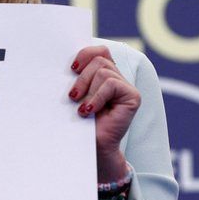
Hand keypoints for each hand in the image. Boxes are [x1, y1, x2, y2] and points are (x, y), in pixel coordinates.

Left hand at [68, 46, 139, 182]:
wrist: (91, 148)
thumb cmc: (80, 123)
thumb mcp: (76, 95)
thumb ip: (77, 77)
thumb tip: (66, 62)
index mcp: (104, 74)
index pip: (99, 51)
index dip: (85, 54)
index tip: (71, 68)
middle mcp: (117, 78)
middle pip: (99, 59)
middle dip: (82, 78)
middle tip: (72, 97)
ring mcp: (126, 87)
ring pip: (103, 71)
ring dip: (88, 90)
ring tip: (82, 109)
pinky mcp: (132, 96)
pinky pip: (112, 84)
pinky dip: (97, 97)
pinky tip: (90, 111)